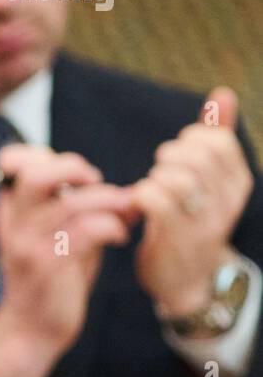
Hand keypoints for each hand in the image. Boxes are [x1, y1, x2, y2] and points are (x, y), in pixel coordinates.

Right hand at [0, 145, 136, 376]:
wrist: (31, 328)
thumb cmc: (49, 279)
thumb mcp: (55, 238)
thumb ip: (77, 212)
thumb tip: (127, 192)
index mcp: (10, 210)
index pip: (12, 162)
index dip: (40, 154)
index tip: (70, 172)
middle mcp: (15, 223)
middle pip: (38, 174)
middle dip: (74, 168)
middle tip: (95, 181)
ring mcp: (30, 244)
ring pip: (74, 202)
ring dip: (110, 201)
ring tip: (125, 210)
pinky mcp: (51, 266)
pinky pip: (88, 230)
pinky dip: (112, 226)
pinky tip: (119, 236)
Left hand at [132, 86, 253, 315]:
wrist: (185, 282)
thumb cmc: (191, 220)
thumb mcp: (210, 179)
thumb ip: (215, 137)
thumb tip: (223, 94)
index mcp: (238, 183)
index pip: (216, 141)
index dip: (189, 141)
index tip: (179, 158)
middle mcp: (228, 202)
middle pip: (195, 155)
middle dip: (169, 157)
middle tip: (160, 173)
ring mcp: (204, 222)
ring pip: (175, 177)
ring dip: (154, 179)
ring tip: (151, 191)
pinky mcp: (176, 239)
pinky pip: (154, 199)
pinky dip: (140, 196)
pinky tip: (138, 206)